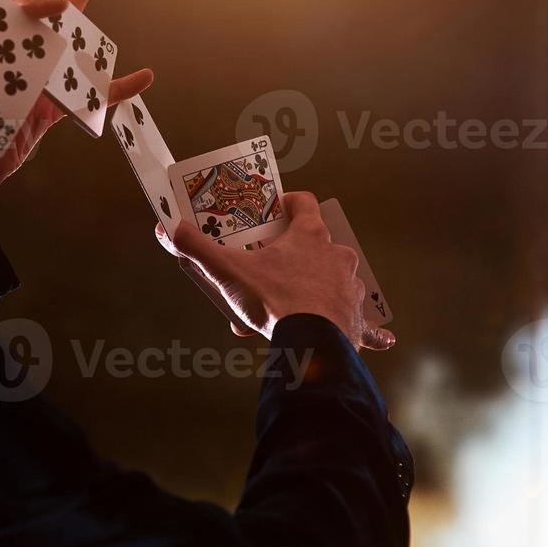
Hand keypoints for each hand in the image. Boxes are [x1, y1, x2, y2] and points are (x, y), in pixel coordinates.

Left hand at [0, 0, 153, 224]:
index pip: (11, 20)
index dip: (35, 6)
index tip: (56, 6)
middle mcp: (9, 63)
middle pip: (31, 6)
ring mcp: (31, 84)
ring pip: (63, 39)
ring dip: (80, 4)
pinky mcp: (47, 112)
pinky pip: (89, 96)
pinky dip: (115, 88)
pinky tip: (143, 76)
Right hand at [159, 192, 397, 351]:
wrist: (311, 344)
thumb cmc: (274, 301)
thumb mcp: (228, 272)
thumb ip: (196, 248)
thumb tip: (166, 228)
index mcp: (309, 236)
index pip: (305, 204)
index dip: (290, 202)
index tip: (277, 207)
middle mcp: (337, 256)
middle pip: (319, 244)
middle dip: (295, 257)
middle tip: (270, 271)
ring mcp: (351, 287)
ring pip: (336, 280)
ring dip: (318, 289)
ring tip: (289, 310)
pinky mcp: (358, 319)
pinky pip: (367, 322)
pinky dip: (370, 329)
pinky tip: (381, 338)